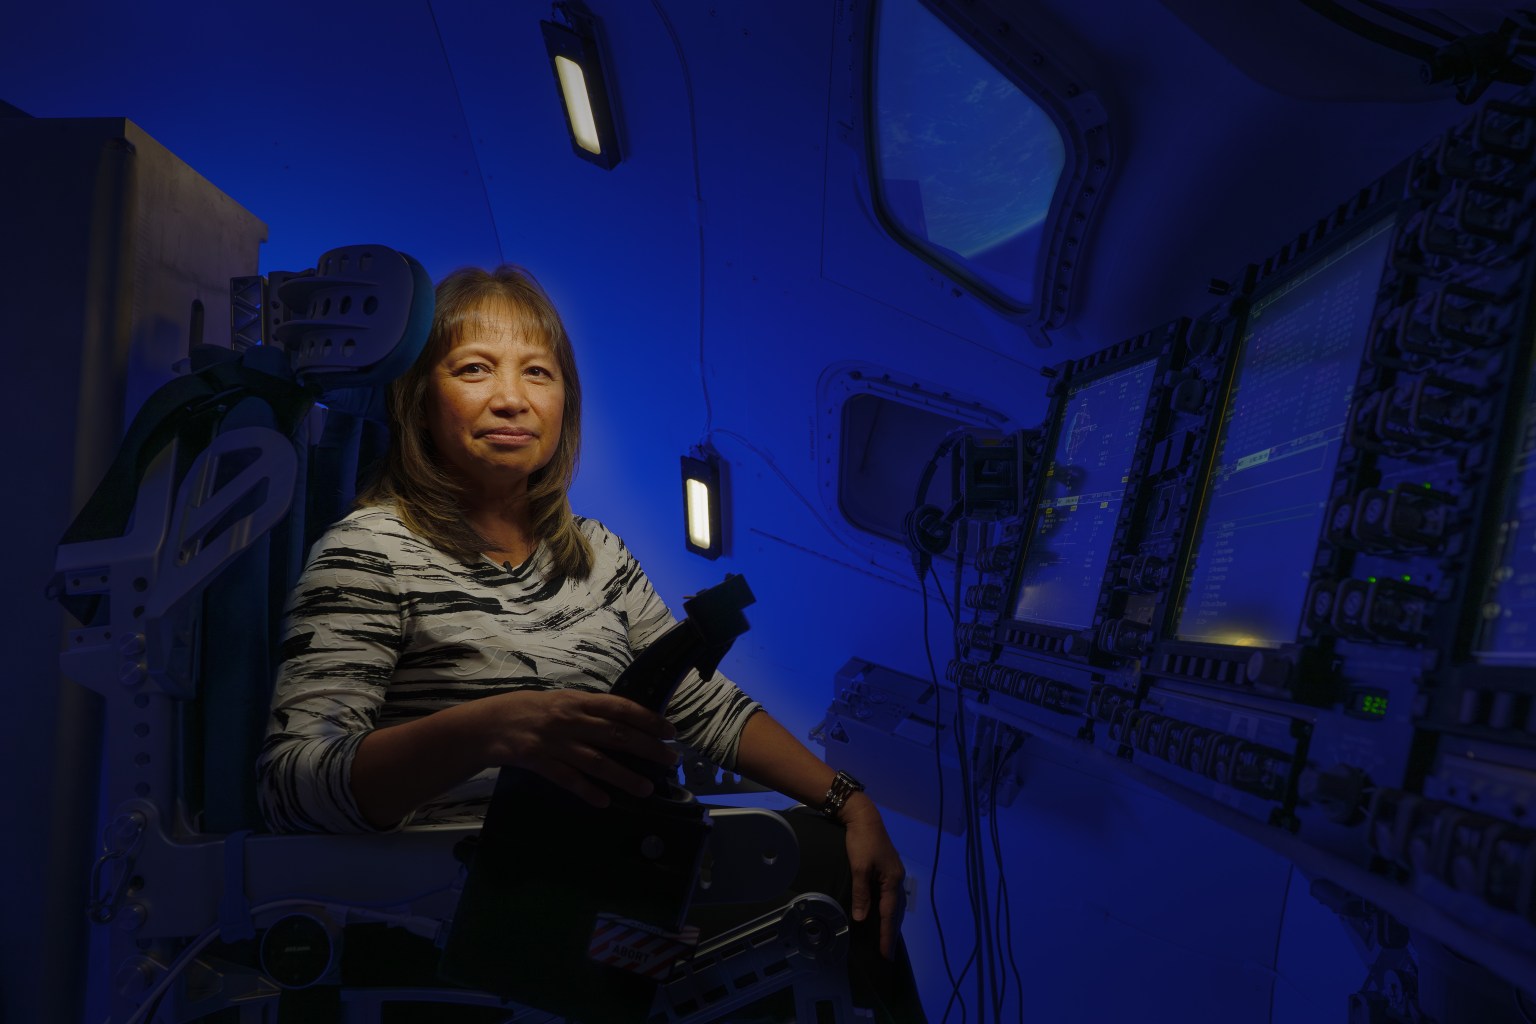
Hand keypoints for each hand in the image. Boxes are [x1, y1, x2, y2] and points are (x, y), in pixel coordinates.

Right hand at [464, 689, 677, 806]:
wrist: (487, 724)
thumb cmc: (528, 710)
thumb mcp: (560, 701)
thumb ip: (589, 711)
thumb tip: (624, 722)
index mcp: (577, 700)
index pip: (620, 708)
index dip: (647, 719)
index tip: (670, 731)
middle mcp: (569, 719)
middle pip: (616, 735)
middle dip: (647, 748)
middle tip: (670, 760)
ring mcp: (554, 742)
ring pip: (596, 761)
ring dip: (624, 776)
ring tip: (646, 788)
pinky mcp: (539, 762)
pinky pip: (568, 779)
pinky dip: (587, 791)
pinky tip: (605, 802)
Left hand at [840, 793, 905, 958]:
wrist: (864, 817)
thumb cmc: (861, 842)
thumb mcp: (859, 868)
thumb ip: (862, 894)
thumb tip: (862, 919)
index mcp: (892, 880)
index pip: (889, 914)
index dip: (886, 935)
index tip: (886, 954)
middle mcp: (897, 878)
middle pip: (895, 912)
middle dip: (891, 933)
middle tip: (888, 954)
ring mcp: (894, 873)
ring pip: (894, 904)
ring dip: (890, 922)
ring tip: (886, 939)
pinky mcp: (888, 869)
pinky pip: (890, 896)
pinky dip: (887, 909)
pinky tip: (883, 914)